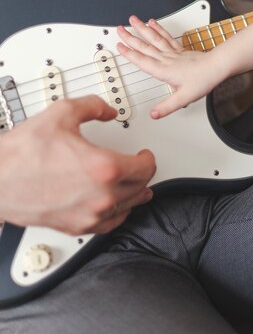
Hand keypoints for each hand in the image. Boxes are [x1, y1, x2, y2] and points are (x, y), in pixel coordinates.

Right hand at [0, 96, 155, 234]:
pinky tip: (117, 207)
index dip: (148, 158)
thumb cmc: (22, 154)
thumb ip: (92, 106)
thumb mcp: (61, 114)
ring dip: (136, 195)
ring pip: (128, 208)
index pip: (145, 167)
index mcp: (104, 168)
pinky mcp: (76, 226)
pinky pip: (109, 224)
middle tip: (142, 166)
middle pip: (140, 188)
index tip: (145, 154)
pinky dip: (118, 213)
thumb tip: (107, 110)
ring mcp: (89, 215)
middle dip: (144, 174)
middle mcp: (101, 196)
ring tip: (139, 188)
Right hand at [117, 16, 222, 117]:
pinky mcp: (179, 49)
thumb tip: (154, 114)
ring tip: (133, 20)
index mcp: (164, 70)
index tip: (119, 46)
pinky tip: (153, 23)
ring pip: (154, 38)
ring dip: (142, 28)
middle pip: (145, 46)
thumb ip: (167, 106)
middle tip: (119, 29)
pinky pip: (165, 37)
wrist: (217, 67)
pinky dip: (158, 29)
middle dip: (130, 38)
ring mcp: (173, 52)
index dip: (129, 54)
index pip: (142, 61)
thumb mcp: (184, 98)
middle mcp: (167, 59)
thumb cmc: (203, 80)